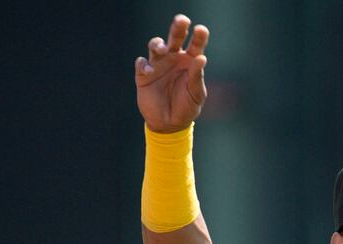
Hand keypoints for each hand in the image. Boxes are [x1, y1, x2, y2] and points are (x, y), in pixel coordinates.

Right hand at [134, 14, 208, 132]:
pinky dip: (143, 64)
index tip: (201, 30)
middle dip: (177, 28)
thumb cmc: (187, 108)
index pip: (195, 45)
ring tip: (162, 49)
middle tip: (182, 20)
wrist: (169, 124)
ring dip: (157, 43)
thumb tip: (201, 58)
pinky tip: (148, 70)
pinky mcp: (144, 75)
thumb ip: (197, 77)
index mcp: (189, 62)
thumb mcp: (196, 94)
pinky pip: (141, 63)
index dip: (199, 36)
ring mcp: (158, 65)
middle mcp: (174, 59)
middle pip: (175, 38)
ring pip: (155, 45)